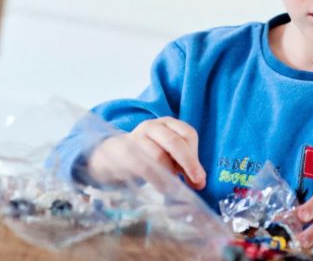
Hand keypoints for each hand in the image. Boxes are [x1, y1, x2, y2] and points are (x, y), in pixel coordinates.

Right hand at [87, 117, 206, 189]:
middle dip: (189, 164)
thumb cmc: (147, 154)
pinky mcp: (125, 153)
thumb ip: (183, 165)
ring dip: (171, 174)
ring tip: (176, 188)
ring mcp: (137, 138)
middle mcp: (152, 126)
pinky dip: (157, 180)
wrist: (112, 155)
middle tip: (198, 183)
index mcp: (167, 123)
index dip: (196, 156)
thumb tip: (200, 182)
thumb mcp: (167, 154)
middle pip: (175, 143)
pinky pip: (144, 167)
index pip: (188, 134)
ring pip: (159, 155)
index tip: (199, 177)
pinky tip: (163, 188)